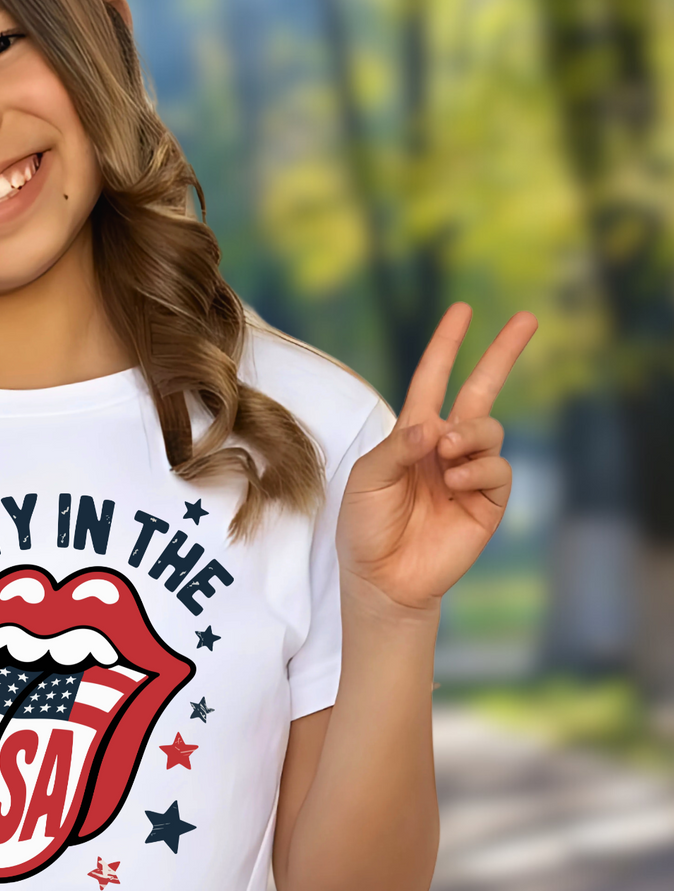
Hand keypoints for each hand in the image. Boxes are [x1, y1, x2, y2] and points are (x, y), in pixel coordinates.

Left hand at [337, 302, 537, 613]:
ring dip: (468, 434)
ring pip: (488, 429)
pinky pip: (497, 468)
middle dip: (502, 355)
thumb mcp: (365, 481)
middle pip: (481, 391)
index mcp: (411, 436)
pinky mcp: (487, 502)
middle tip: (526, 318)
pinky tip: (455, 481)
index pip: (432, 381)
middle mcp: (444, 449)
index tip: (462, 311)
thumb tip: (436, 426)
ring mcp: (468, 473)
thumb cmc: (365, 529)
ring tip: (445, 455)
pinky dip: (477, 468)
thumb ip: (396, 448)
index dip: (446, 346)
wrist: (382, 579)